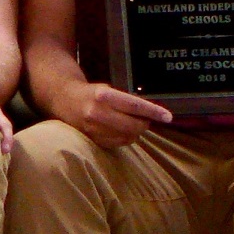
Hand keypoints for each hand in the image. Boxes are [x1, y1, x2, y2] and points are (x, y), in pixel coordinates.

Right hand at [56, 78, 173, 147]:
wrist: (64, 100)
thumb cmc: (92, 93)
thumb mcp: (108, 90)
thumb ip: (126, 101)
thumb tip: (150, 115)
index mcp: (104, 95)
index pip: (135, 105)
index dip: (153, 112)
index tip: (168, 117)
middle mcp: (97, 112)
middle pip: (133, 125)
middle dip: (144, 124)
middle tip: (146, 121)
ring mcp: (93, 128)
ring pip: (126, 137)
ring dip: (135, 132)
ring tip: (132, 124)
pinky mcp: (91, 139)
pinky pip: (117, 143)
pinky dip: (124, 138)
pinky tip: (121, 131)